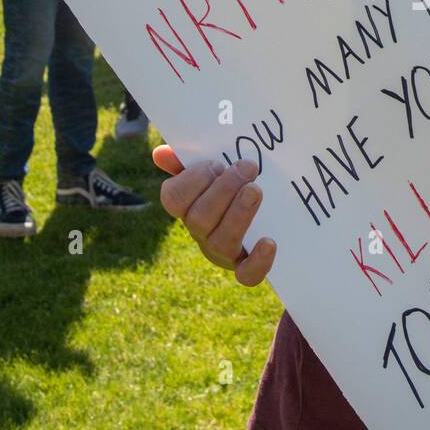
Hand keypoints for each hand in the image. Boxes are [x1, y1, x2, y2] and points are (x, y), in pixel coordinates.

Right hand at [153, 144, 276, 285]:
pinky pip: (247, 275)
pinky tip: (268, 241)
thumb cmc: (231, 187)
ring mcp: (223, 253)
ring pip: (221, 243)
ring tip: (256, 190)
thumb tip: (161, 154)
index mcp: (188, 206)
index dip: (193, 180)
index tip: (216, 163)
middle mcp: (200, 232)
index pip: (173, 199)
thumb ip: (187, 159)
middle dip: (224, 190)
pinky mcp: (247, 268)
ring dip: (239, 214)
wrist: (267, 216)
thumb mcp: (213, 171)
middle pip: (199, 219)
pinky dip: (258, 261)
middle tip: (247, 167)